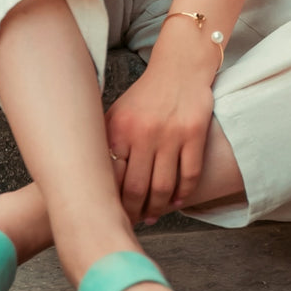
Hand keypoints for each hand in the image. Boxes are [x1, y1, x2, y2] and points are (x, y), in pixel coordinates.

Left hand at [104, 64, 214, 223]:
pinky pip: (190, 174)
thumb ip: (108, 143)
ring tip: (154, 215)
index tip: (113, 214)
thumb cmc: (145, 96)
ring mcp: (171, 134)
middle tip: (134, 222)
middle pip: (137, 188)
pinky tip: (177, 201)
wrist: (179, 68)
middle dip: (134, 212)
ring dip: (159, 208)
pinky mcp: (195, 133)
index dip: (113, 202)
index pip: (113, 177)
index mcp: (120, 129)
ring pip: (164, 186)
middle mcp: (144, 132)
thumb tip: (95, 181)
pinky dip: (184, 194)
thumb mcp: (118, 113)